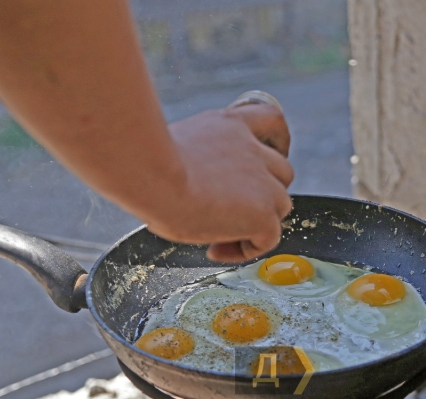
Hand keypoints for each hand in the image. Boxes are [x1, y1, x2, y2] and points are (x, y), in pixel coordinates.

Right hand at [144, 103, 293, 262]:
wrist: (150, 174)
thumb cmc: (145, 162)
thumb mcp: (173, 147)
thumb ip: (194, 158)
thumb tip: (186, 184)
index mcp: (229, 126)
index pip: (270, 121)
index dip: (277, 141)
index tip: (268, 157)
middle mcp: (251, 150)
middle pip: (281, 173)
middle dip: (262, 193)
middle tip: (227, 212)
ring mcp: (263, 181)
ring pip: (280, 205)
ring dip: (256, 223)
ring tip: (216, 235)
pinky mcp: (263, 212)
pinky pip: (268, 238)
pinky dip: (245, 250)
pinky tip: (214, 250)